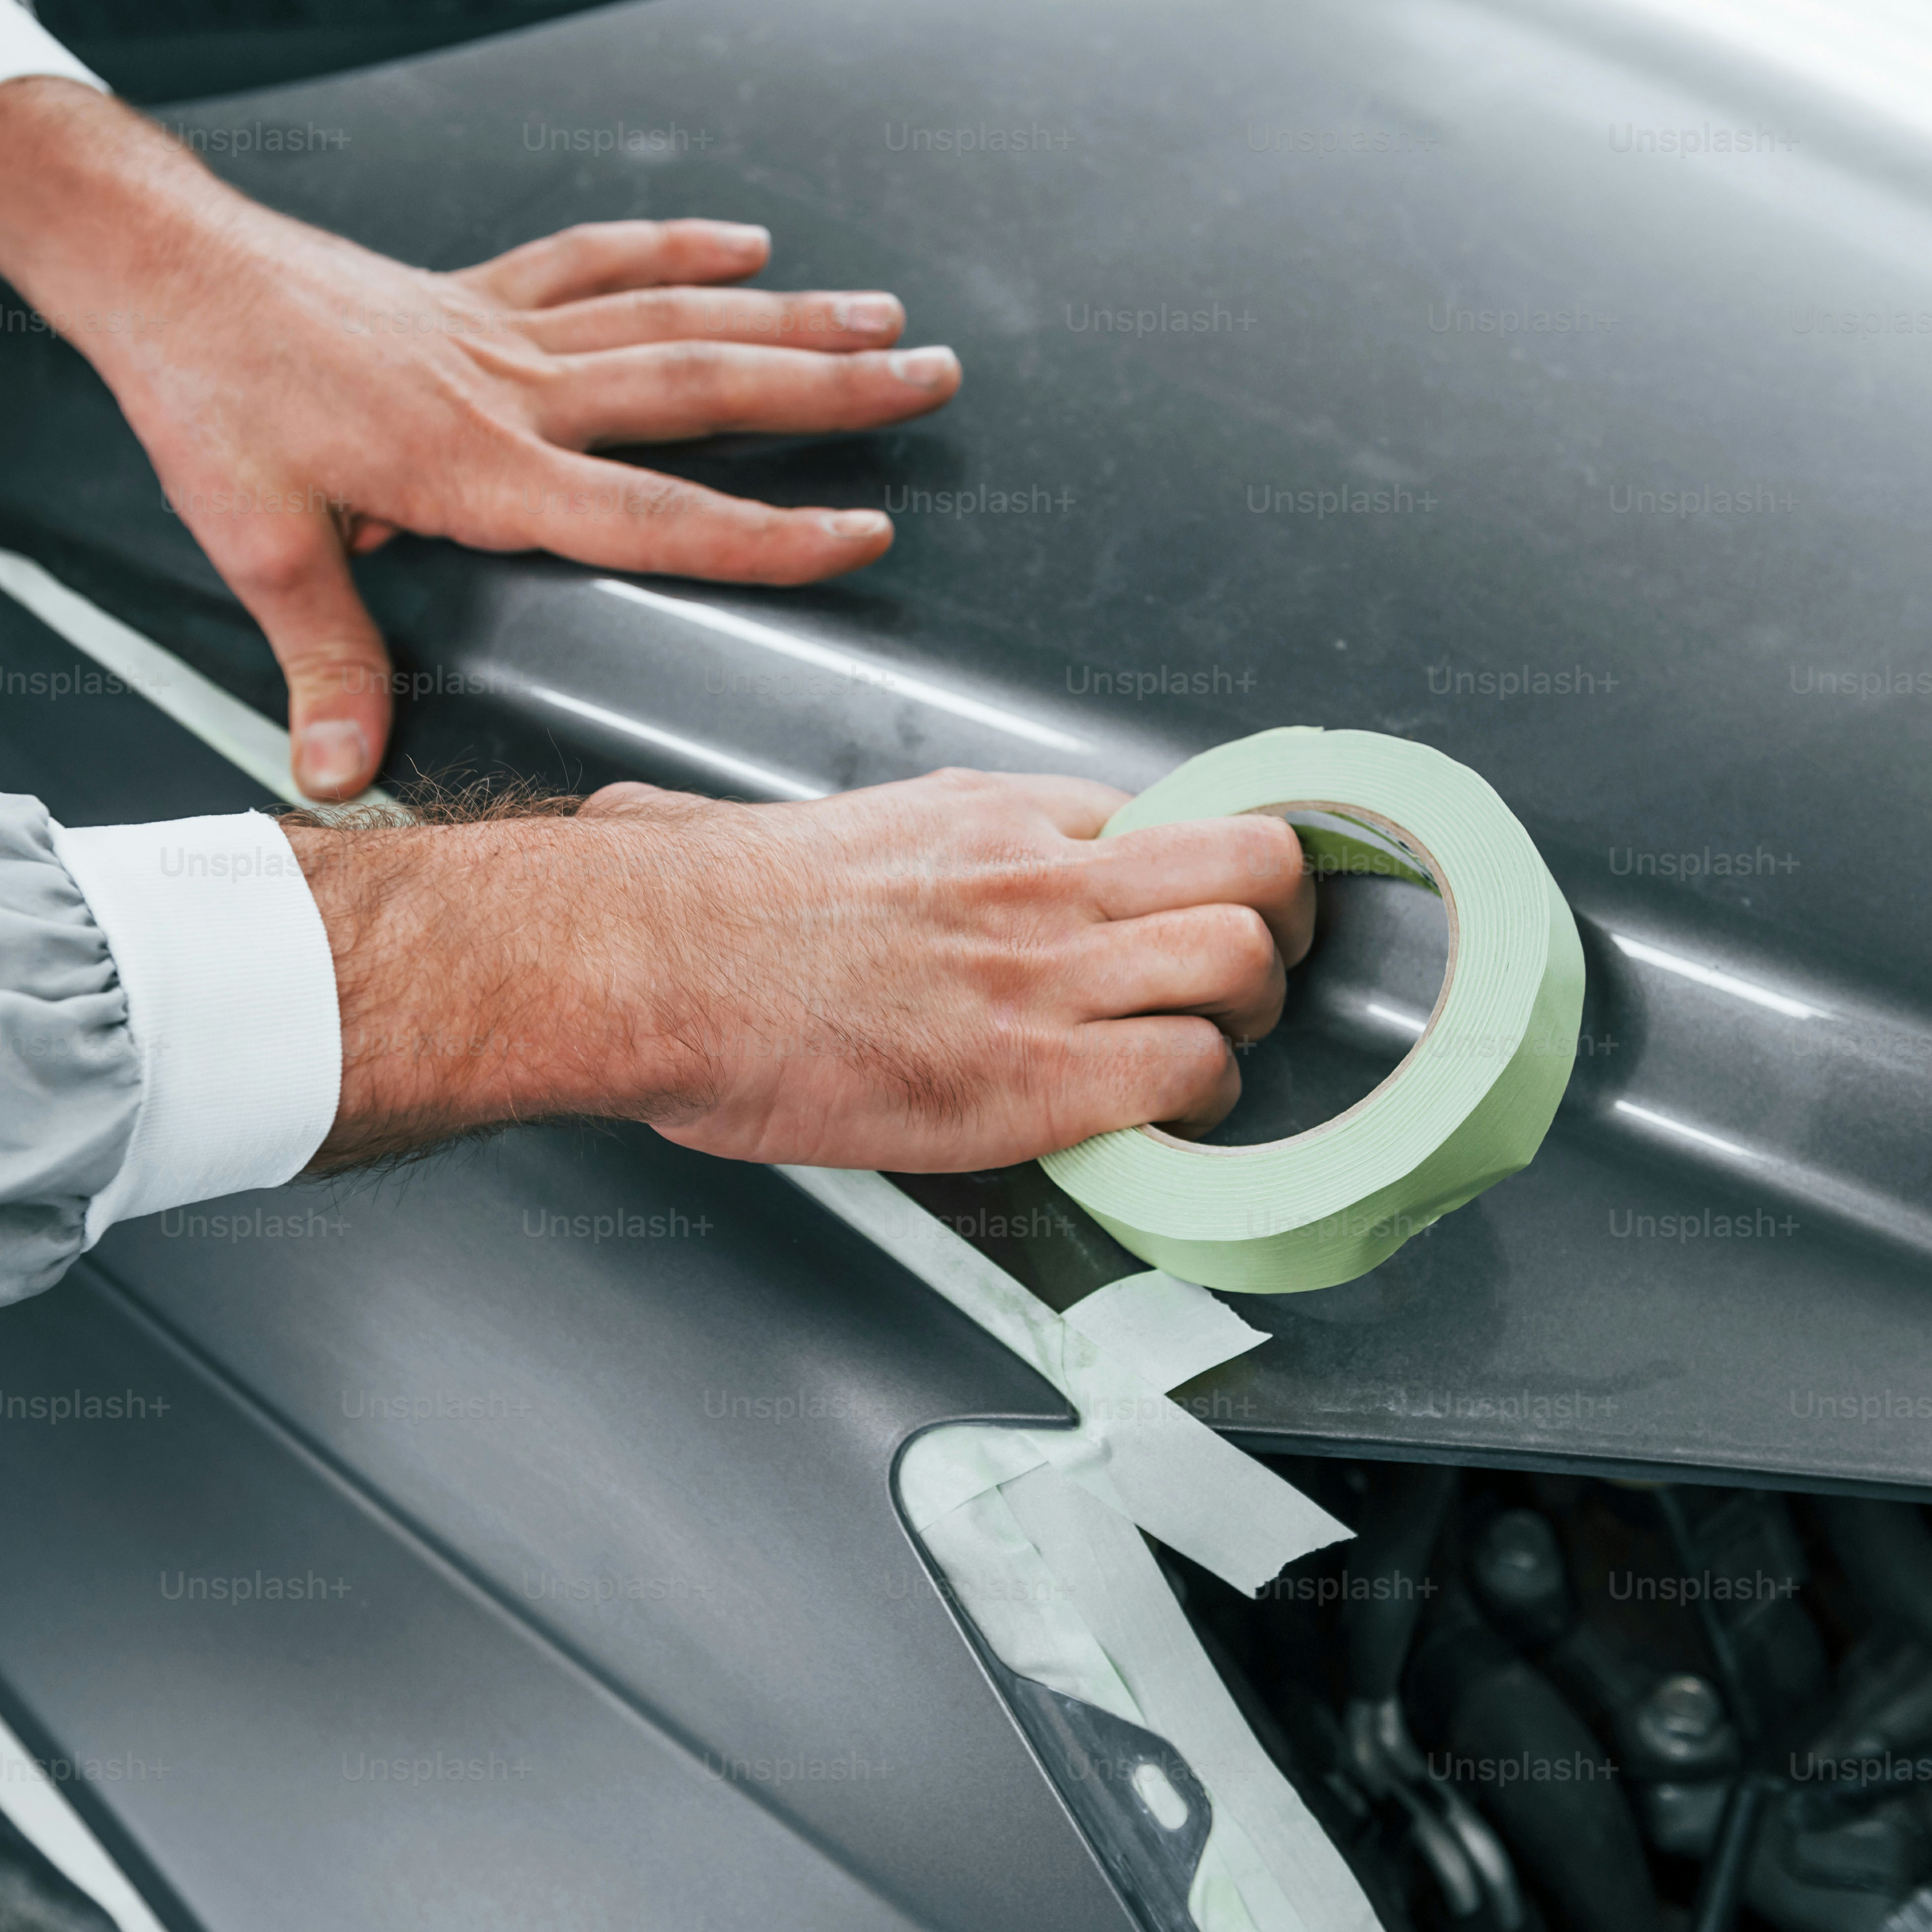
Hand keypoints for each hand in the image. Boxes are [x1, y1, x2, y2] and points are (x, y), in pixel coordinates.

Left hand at [0, 78, 961, 800]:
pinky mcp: (476, 290)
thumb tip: (342, 772)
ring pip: (671, 316)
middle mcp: (510, 389)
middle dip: (825, 389)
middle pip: (698, 387)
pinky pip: (594, 261)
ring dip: (785, 316)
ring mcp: (502, 329)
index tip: (857, 536)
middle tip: (927, 379)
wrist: (163, 270)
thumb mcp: (257, 543)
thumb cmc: (208, 396)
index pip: (649, 514)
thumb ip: (323, 660)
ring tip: (881, 318)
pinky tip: (746, 246)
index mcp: (474, 466)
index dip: (761, 534)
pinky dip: (675, 248)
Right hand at [287, 770, 1312, 1173]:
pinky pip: (1190, 1071)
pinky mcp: (1033, 1073)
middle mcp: (1040, 875)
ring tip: (1216, 1049)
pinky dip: (1202, 1102)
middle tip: (1253, 970)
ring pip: (1246, 956)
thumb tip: (740, 827)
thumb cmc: (702, 915)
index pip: (1159, 814)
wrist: (653, 965)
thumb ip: (858, 834)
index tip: (1191, 911)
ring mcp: (1045, 970)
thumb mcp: (818, 829)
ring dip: (1252, 1014)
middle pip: (1250, 860)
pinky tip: (1168, 1119)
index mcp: (990, 812)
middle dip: (1278, 920)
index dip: (1196, 872)